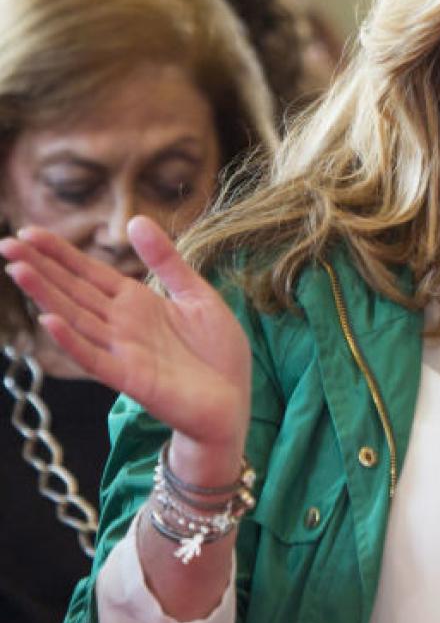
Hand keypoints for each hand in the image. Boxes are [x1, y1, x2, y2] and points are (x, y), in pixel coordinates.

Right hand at [1, 218, 249, 472]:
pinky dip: (72, 341)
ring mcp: (122, 351)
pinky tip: (50, 320)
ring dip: (47, 296)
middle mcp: (121, 324)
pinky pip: (95, 358)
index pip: (89, 273)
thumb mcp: (197, 295)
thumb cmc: (216, 352)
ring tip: (18, 270)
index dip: (60, 253)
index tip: (29, 231)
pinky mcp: (131, 378)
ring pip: (76, 319)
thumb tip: (137, 220)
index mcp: (136, 303)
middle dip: (41, 268)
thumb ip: (167, 261)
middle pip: (73, 291)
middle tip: (7, 244)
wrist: (233, 402)